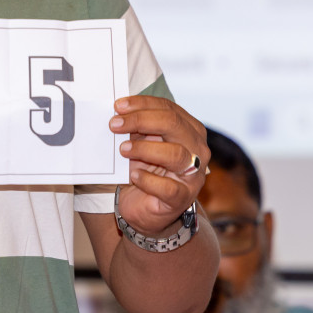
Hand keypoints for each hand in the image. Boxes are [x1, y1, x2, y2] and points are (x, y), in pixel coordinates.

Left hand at [109, 96, 207, 236]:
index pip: (168, 109)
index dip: (142, 104)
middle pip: (174, 125)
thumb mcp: (140, 145)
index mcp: (189, 130)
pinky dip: (149, 180)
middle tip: (115, 124)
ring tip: (123, 150)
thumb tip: (118, 113)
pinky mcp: (183, 198)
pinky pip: (169, 187)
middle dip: (141, 120)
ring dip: (145, 149)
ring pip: (176, 154)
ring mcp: (193, 175)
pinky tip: (135, 176)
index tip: (118, 106)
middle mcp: (197, 150)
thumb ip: (137, 129)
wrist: (145, 208)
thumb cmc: (145, 170)